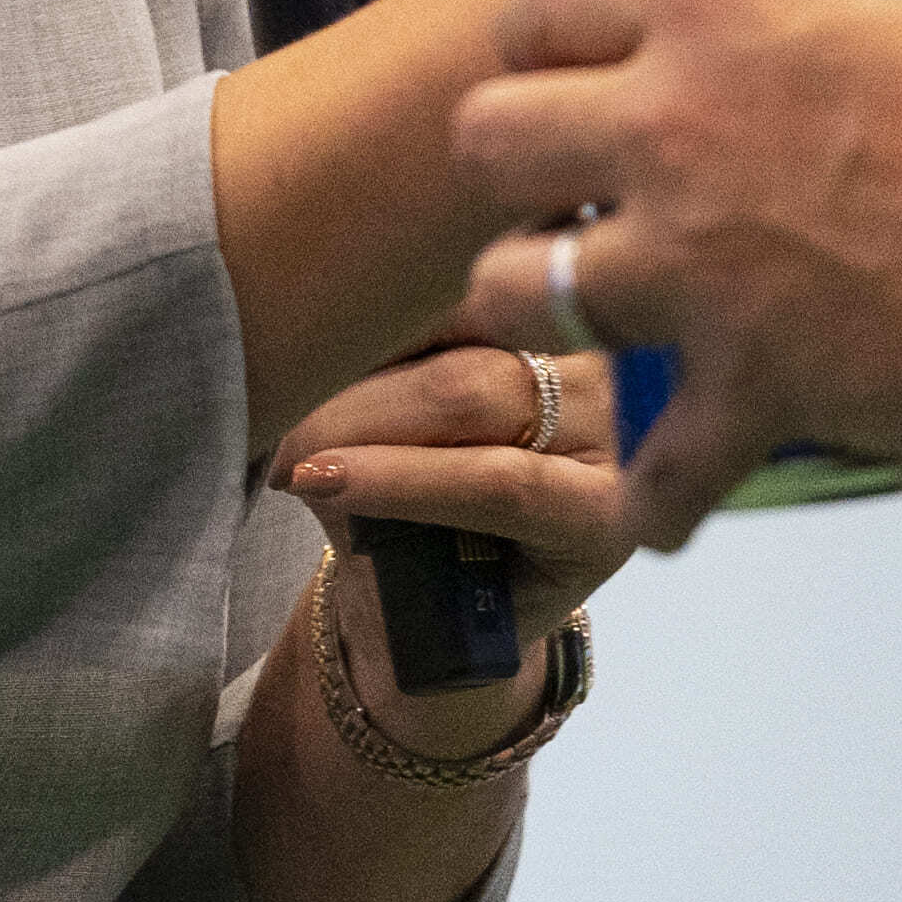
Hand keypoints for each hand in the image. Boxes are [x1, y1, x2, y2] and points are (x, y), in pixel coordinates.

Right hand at [273, 344, 633, 725]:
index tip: (309, 483)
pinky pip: (462, 294)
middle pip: (476, 393)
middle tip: (287, 458)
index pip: (501, 485)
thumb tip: (323, 474)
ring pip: (464, 326)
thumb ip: (399, 550)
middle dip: (361, 417)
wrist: (505, 557)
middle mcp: (614, 426)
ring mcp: (590, 356)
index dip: (398, 480)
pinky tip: (340, 351)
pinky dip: (394, 322)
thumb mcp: (442, 607)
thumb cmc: (463, 596)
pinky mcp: (553, 314)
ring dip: (368, 358)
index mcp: (602, 517)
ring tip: (304, 404)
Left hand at [450, 0, 901, 549]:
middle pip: (489, 137)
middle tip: (566, 184)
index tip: (564, 59)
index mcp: (723, 3)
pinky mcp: (749, 384)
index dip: (545, 34)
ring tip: (588, 316)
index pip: (551, 2)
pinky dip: (661, 493)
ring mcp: (696, 264)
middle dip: (516, 164)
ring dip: (544, 304)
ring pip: (517, 288)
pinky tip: (672, 497)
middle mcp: (675, 125)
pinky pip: (656, 470)